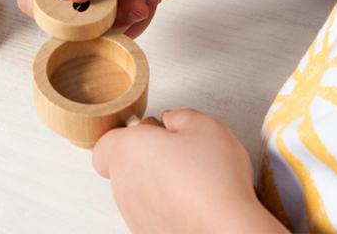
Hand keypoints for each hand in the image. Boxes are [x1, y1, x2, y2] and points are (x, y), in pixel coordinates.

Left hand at [93, 110, 286, 232]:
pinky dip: (169, 210)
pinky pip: (153, 217)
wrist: (230, 232)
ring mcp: (134, 216)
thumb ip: (179, 116)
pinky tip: (195, 206)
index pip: (106, 144)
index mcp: (126, 152)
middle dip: (148, 158)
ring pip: (139, 193)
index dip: (130, 136)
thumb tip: (171, 122)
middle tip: (180, 155)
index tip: (154, 134)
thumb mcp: (203, 125)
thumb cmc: (214, 179)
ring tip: (193, 183)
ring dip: (159, 185)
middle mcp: (123, 186)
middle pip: (124, 166)